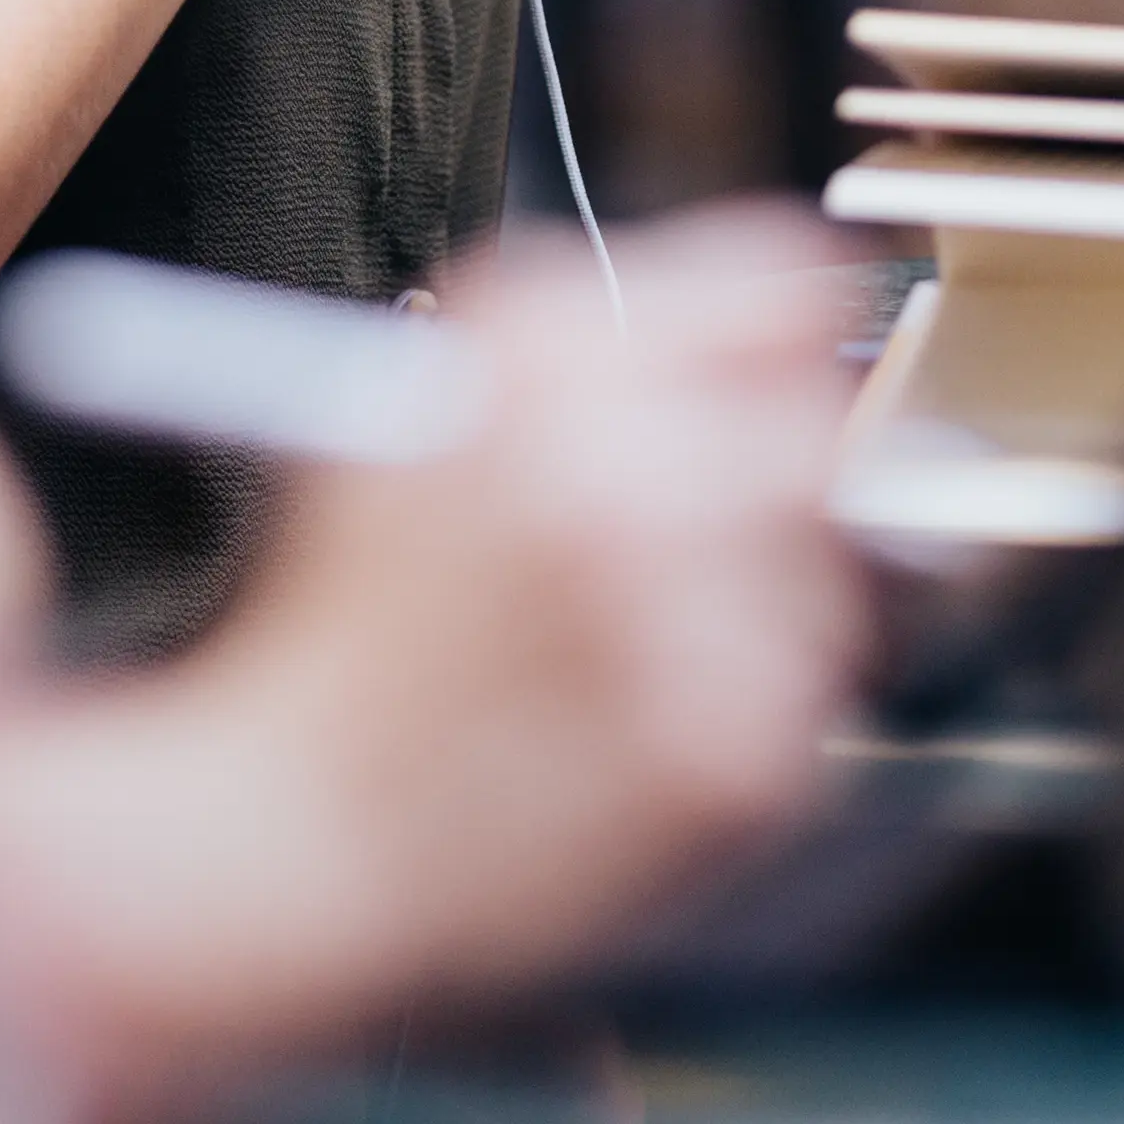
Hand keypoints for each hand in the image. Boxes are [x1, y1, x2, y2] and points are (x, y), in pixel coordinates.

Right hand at [0, 208, 858, 1121]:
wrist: (293, 836)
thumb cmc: (349, 622)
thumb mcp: (427, 400)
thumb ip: (597, 333)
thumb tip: (782, 301)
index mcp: (546, 360)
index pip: (780, 286)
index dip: (780, 332)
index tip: (776, 371)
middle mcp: (627, 473)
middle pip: (818, 423)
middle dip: (770, 469)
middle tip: (710, 521)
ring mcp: (689, 622)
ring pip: (830, 568)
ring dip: (764, 596)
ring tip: (634, 648)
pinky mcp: (731, 756)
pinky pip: (810, 696)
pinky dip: (748, 709)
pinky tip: (634, 726)